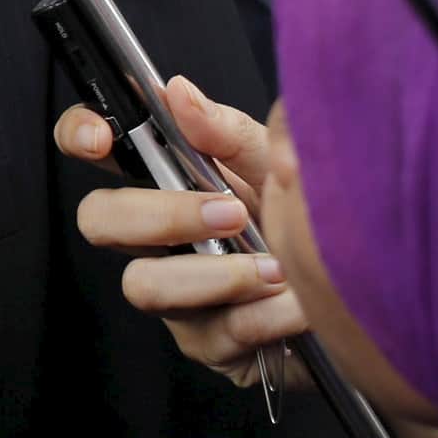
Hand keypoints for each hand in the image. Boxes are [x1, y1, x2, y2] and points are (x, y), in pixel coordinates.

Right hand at [61, 78, 304, 380]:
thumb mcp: (276, 164)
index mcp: (166, 181)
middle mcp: (157, 240)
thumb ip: (227, 133)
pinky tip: (299, 304)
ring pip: (145, 286)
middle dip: (158, 215)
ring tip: (276, 268)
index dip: (80, 135)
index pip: (96, 148)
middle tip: (229, 214)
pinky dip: (266, 315)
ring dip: (215, 275)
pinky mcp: (209, 345)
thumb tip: (177, 92)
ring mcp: (176, 296)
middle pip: (99, 221)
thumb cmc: (302, 217)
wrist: (357, 292)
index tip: (101, 139)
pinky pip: (216, 333)